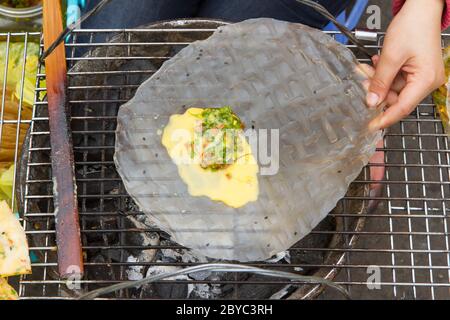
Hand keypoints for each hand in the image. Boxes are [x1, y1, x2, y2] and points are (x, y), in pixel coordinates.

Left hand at [366, 0, 445, 130]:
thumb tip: (371, 102)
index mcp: (425, 81)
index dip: (384, 118)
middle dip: (376, 91)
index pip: (402, 108)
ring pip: (393, 88)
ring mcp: (422, 76)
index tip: (369, 127)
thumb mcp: (391, 56)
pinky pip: (396, 79)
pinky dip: (384, 74)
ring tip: (367, 68)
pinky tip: (377, 64)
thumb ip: (380, 81)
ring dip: (378, 80)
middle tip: (362, 82)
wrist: (421, 9)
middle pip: (396, 98)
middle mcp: (427, 82)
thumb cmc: (413, 26)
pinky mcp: (416, 71)